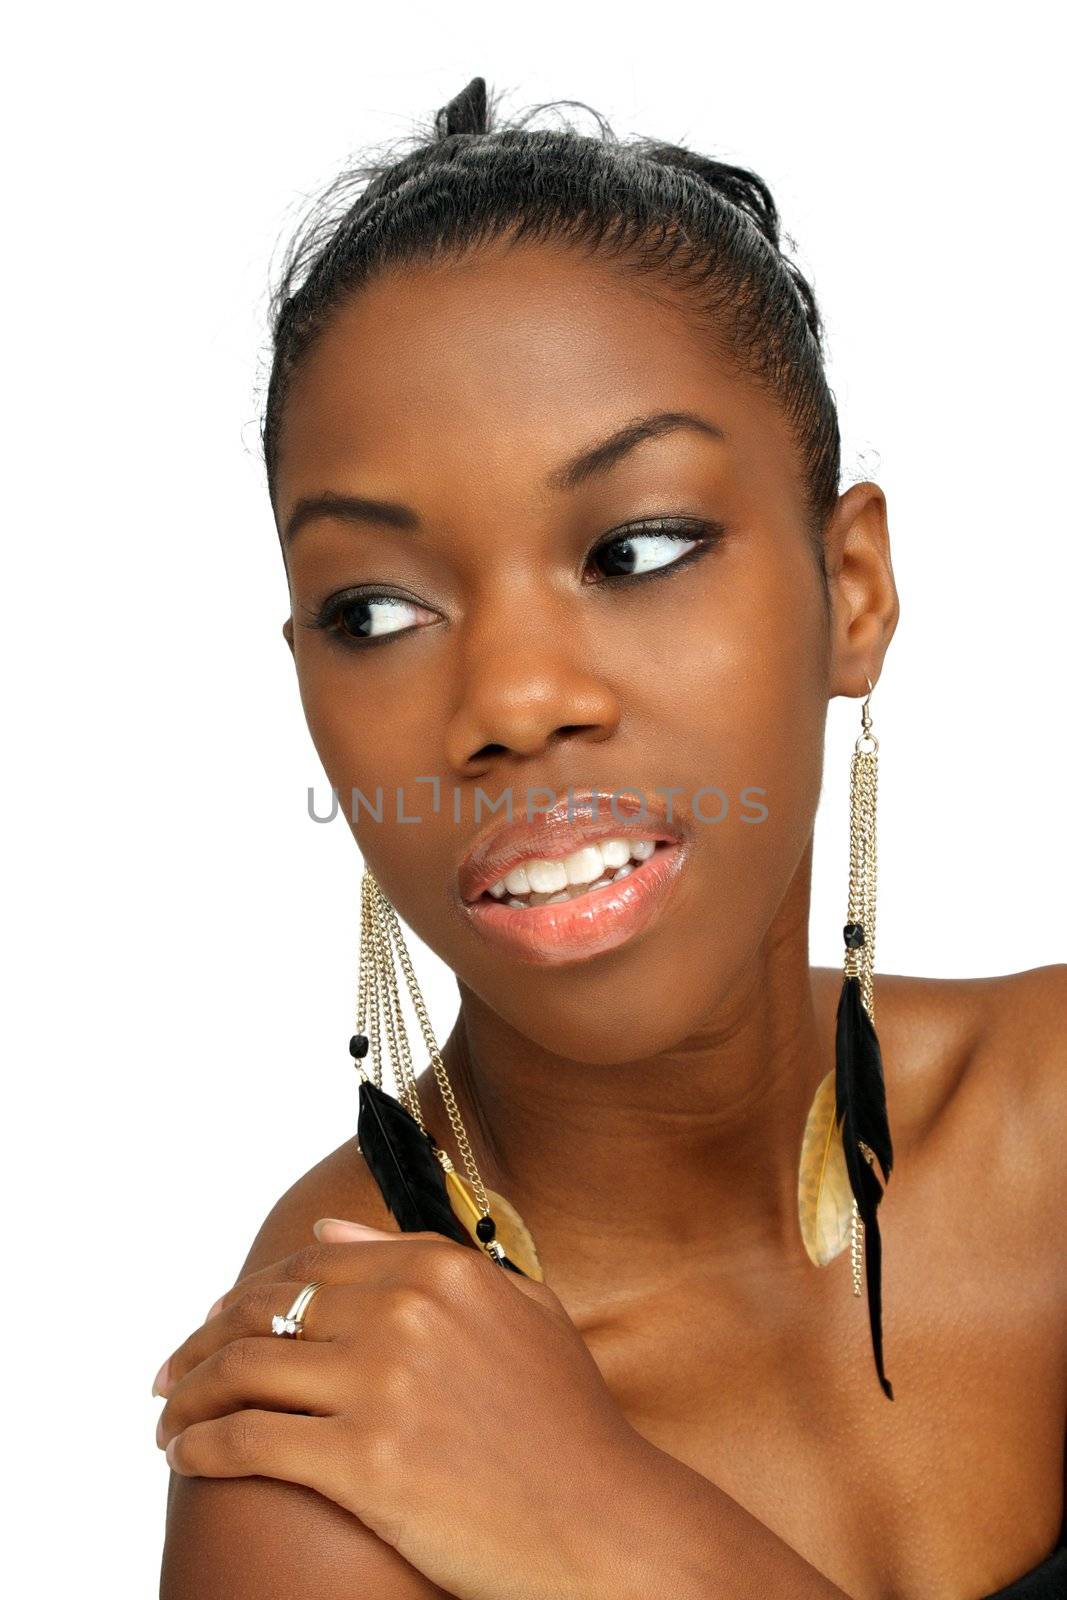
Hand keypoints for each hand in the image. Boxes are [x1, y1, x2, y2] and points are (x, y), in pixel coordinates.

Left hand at [152, 1221, 658, 1599]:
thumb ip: (425, 1258)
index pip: (307, 1266)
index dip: (247, 1296)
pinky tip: (185, 1456)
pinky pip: (248, 1442)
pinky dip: (200, 1445)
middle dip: (201, 1342)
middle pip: (263, 1310)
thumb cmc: (568, 1423)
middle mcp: (406, 1311)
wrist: (605, 1521)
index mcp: (440, 1268)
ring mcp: (383, 1385)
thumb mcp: (517, 1310)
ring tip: (170, 1422)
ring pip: (242, 1370)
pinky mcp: (364, 1463)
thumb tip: (331, 1232)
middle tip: (174, 1374)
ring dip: (188, 1395)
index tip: (216, 1325)